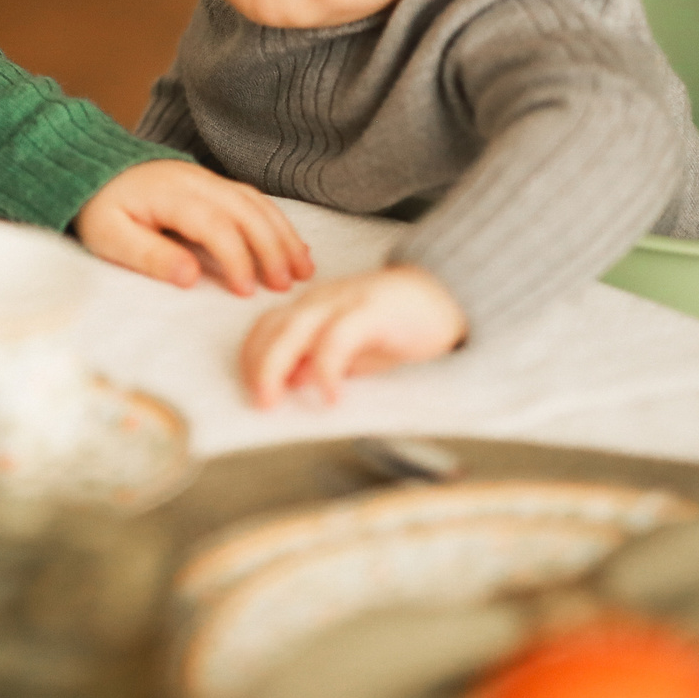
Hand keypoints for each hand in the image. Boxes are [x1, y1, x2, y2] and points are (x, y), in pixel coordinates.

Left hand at [75, 161, 314, 296]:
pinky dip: (278, 223)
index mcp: (171, 194)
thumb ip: (149, 256)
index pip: (215, 224)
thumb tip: (189, 277)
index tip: (246, 290)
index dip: (236, 257)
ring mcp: (209, 179)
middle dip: (272, 248)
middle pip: (247, 211)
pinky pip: (255, 199)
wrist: (95, 170)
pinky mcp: (215, 184)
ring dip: (283, 235)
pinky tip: (293, 246)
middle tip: (286, 286)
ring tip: (303, 270)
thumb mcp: (110, 238)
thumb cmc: (102, 209)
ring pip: (258, 203)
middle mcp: (197, 181)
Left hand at [239, 265, 466, 407]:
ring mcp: (344, 301)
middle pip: (272, 328)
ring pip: (295, 329)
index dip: (252, 358)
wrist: (446, 294)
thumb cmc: (397, 325)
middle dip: (257, 365)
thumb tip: (290, 383)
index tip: (252, 391)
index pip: (266, 328)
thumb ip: (319, 361)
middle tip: (259, 403)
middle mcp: (320, 301)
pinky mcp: (371, 309)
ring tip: (275, 400)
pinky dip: (325, 367)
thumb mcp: (353, 351)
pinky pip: (338, 337)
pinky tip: (330, 396)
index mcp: (312, 308)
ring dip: (276, 365)